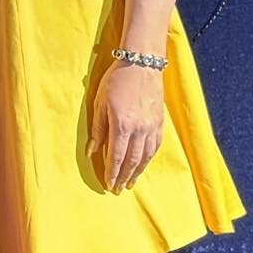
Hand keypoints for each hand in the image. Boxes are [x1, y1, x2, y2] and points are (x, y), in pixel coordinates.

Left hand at [89, 59, 164, 192]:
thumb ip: (98, 129)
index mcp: (122, 125)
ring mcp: (152, 126)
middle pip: (132, 160)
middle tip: (118, 189)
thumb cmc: (117, 80)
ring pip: (146, 156)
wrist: (142, 64)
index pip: (116, 156)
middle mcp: (139, 129)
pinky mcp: (159, 122)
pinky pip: (155, 146)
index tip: (108, 184)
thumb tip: (92, 151)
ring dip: (138, 171)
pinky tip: (143, 163)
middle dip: (124, 176)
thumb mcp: (100, 103)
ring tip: (131, 182)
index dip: (112, 172)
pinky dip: (149, 158)